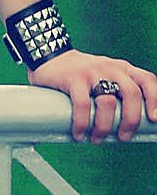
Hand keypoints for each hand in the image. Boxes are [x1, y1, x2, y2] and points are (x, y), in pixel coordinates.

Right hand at [28, 49, 156, 143]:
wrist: (49, 55)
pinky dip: (82, 123)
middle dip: (130, 120)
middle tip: (122, 137)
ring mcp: (92, 71)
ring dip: (104, 126)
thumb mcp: (104, 75)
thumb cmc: (79, 73)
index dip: (155, 100)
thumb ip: (115, 91)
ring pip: (107, 102)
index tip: (153, 119)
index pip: (147, 80)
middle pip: (131, 94)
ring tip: (96, 139)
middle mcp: (110, 67)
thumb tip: (126, 126)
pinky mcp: (73, 78)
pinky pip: (82, 104)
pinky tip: (79, 133)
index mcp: (122, 68)